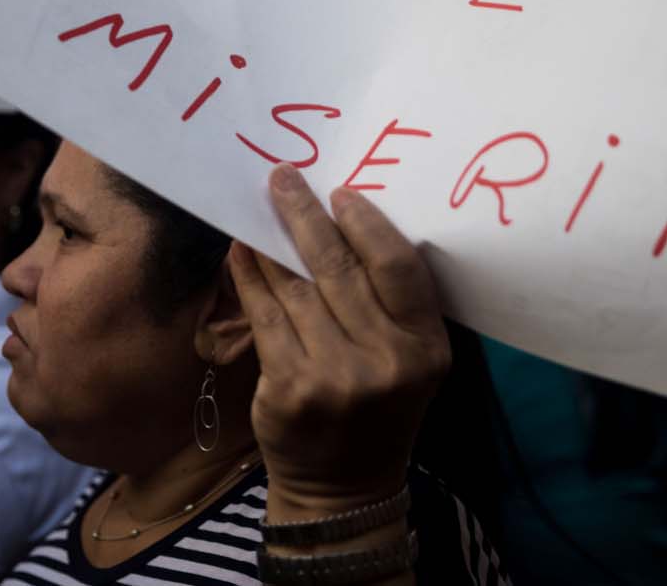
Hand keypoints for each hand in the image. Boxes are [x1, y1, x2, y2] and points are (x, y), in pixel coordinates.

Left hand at [229, 165, 449, 515]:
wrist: (344, 487)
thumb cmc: (379, 407)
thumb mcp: (408, 360)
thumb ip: (389, 304)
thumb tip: (344, 222)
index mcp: (424, 347)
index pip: (398, 268)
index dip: (367, 224)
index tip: (340, 193)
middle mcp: (385, 361)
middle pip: (339, 269)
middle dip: (306, 216)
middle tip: (283, 179)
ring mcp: (335, 377)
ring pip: (296, 288)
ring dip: (272, 242)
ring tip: (258, 208)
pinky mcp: (289, 388)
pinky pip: (265, 315)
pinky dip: (250, 277)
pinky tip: (241, 251)